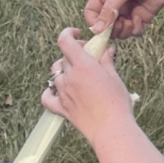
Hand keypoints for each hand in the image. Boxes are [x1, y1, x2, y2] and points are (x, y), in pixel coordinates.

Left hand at [41, 28, 134, 142]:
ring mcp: (63, 93)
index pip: (65, 41)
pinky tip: (58, 91)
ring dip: (64, 71)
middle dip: (74, 53)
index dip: (68, 33)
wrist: (111, 129)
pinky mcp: (61, 108)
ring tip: (77, 75)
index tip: (77, 34)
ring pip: (55, 75)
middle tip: (88, 58)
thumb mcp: (114, 77)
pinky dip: (49, 92)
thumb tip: (107, 49)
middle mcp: (69, 77)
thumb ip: (106, 61)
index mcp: (83, 65)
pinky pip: (47, 97)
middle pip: (63, 57)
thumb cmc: (117, 104)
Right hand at [85, 0, 163, 38]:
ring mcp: (130, 10)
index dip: (93, 22)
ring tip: (131, 23)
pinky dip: (136, 30)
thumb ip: (109, 9)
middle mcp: (116, 3)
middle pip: (105, 25)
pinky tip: (141, 22)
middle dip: (110, 30)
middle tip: (119, 26)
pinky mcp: (143, 16)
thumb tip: (96, 30)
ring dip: (124, 31)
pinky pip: (135, 30)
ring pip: (120, 31)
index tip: (100, 30)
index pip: (92, 12)